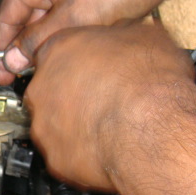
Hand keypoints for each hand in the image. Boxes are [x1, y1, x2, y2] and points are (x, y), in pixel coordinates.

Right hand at [0, 0, 189, 84]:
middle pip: (24, 17)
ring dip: (48, 40)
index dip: (2, 50)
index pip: (5, 18)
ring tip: (51, 64)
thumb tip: (16, 57)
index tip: (1, 74)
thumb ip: (40, 40)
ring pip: (45, 16)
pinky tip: (71, 47)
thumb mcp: (77, 16)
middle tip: (25, 76)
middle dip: (25, 47)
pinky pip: (64, 10)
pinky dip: (65, 29)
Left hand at [24, 23, 195, 190]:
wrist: (154, 131)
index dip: (78, 64)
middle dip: (73, 96)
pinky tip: (108, 150)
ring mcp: (44, 124)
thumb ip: (121, 36)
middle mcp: (41, 86)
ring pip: (54, 124)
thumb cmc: (150, 83)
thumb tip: (125, 36)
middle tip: (103, 101)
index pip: (55, 54)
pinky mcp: (54, 158)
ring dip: (75, 126)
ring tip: (108, 128)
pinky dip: (83, 155)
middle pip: (49, 90)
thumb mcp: (144, 36)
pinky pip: (65, 155)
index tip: (93, 70)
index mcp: (57, 50)